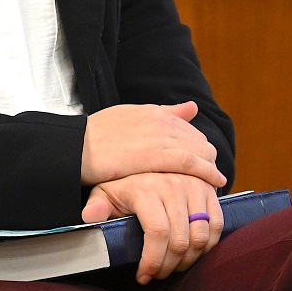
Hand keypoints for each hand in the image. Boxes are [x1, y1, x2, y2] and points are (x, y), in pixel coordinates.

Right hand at [81, 101, 224, 188]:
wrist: (76, 148)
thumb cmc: (95, 136)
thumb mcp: (129, 116)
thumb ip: (162, 113)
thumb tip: (192, 107)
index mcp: (153, 112)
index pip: (189, 128)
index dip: (197, 146)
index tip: (200, 160)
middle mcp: (160, 122)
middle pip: (198, 140)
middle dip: (206, 158)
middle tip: (208, 176)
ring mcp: (159, 138)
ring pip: (199, 151)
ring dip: (209, 167)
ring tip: (212, 182)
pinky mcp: (155, 156)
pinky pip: (191, 164)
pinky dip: (207, 173)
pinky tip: (216, 182)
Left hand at [82, 172, 223, 282]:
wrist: (151, 160)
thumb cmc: (125, 184)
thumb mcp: (106, 192)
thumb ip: (97, 206)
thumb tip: (90, 217)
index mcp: (146, 188)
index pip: (157, 232)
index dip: (153, 260)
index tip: (144, 276)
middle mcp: (173, 185)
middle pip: (180, 240)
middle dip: (169, 266)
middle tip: (158, 274)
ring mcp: (195, 187)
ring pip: (201, 237)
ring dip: (189, 260)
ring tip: (173, 266)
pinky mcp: (209, 191)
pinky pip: (216, 226)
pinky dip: (207, 246)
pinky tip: (191, 253)